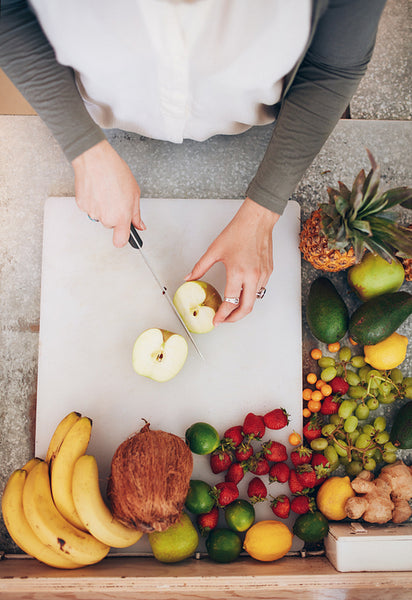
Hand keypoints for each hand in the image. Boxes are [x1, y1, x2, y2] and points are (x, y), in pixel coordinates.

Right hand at [72, 140, 144, 246]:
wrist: (95, 159)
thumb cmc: (115, 171)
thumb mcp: (134, 193)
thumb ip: (136, 213)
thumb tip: (139, 225)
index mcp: (121, 216)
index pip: (120, 241)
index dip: (123, 239)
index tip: (125, 235)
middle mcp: (105, 217)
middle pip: (110, 224)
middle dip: (114, 214)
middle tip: (116, 198)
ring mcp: (92, 212)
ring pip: (100, 215)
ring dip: (103, 207)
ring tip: (106, 190)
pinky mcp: (82, 205)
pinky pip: (90, 208)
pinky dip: (93, 200)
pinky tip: (97, 189)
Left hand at [185, 197, 279, 323]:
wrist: (257, 221)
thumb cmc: (238, 232)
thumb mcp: (214, 250)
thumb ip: (200, 267)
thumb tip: (189, 278)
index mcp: (238, 272)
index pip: (230, 302)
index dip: (222, 315)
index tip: (217, 320)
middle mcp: (252, 276)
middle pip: (246, 308)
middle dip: (234, 318)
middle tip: (225, 320)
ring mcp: (262, 275)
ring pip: (254, 300)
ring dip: (242, 307)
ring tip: (231, 308)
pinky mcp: (268, 272)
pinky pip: (260, 290)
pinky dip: (250, 296)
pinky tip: (242, 293)